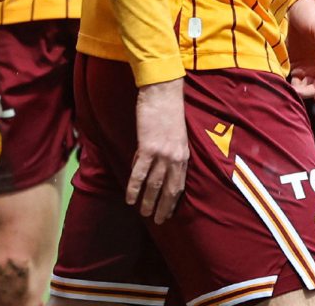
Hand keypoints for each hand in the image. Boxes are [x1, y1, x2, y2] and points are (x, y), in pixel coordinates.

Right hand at [127, 79, 188, 223]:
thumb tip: (155, 165)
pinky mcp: (148, 148)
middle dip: (163, 207)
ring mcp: (162, 154)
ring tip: (144, 214)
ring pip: (154, 185)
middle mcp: (175, 158)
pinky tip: (130, 199)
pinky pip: (140, 173)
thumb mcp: (176, 133)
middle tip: (158, 221)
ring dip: (148, 202)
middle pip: (169, 189)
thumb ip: (169, 151)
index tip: (168, 212)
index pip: (180, 184)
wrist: (163, 92)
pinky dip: (134, 188)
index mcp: (184, 155)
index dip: (173, 200)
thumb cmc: (168, 109)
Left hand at [285, 0, 314, 101]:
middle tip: (299, 93)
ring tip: (292, 91)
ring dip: (302, 91)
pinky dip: (293, 85)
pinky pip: (297, 80)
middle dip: (312, 92)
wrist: (295, 9)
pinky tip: (286, 85)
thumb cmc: (312, 15)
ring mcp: (312, 67)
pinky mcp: (299, 67)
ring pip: (309, 86)